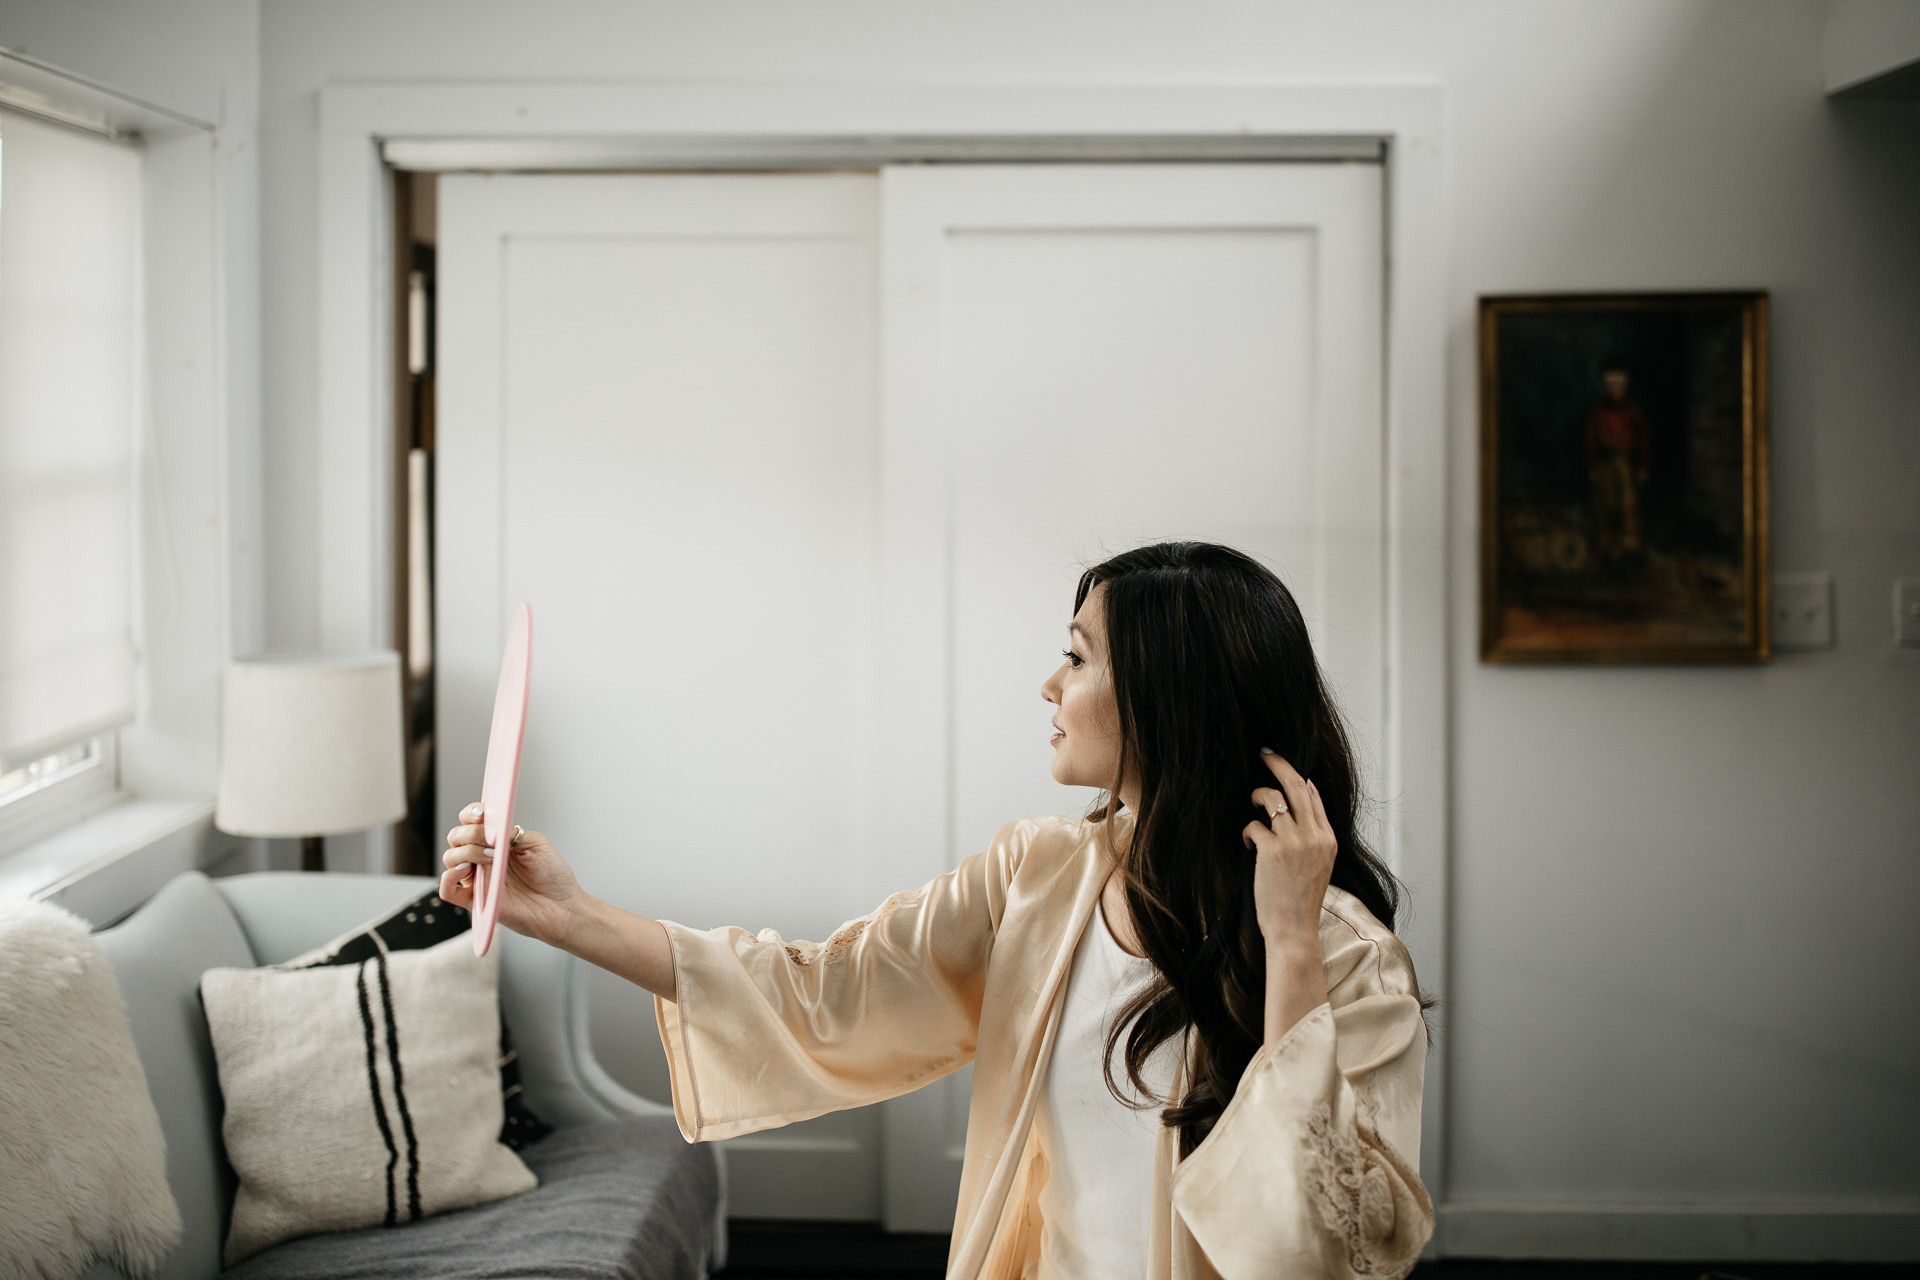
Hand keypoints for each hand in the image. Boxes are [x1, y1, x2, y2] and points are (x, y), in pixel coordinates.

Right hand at [440, 801, 585, 947]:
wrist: (562, 906)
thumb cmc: (552, 876)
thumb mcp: (537, 844)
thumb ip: (513, 833)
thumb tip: (493, 827)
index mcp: (496, 842)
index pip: (471, 822)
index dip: (471, 813)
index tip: (482, 812)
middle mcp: (483, 858)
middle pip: (456, 837)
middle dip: (469, 832)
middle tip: (490, 839)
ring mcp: (478, 878)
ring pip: (450, 858)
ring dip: (466, 851)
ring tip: (491, 856)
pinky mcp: (475, 901)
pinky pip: (447, 889)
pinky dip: (449, 877)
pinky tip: (466, 870)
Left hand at [1243, 751, 1337, 947]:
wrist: (1294, 930)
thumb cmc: (1300, 899)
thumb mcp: (1318, 863)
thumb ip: (1313, 834)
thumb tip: (1305, 794)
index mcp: (1328, 839)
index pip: (1312, 795)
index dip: (1296, 776)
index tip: (1282, 764)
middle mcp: (1315, 836)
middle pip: (1295, 785)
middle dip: (1278, 763)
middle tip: (1263, 753)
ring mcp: (1294, 842)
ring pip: (1271, 799)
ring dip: (1256, 798)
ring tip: (1251, 807)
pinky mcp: (1272, 850)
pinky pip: (1253, 825)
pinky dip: (1247, 832)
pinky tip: (1249, 847)